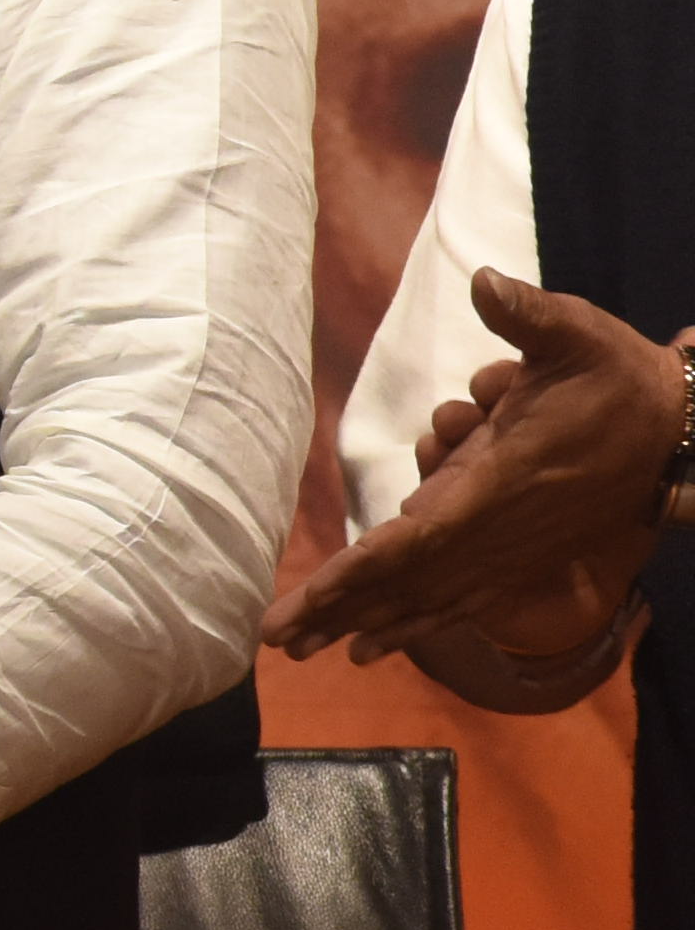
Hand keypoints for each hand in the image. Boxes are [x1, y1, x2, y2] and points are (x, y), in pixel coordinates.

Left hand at [275, 271, 677, 659]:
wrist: (678, 427)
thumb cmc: (615, 376)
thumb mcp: (575, 333)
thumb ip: (527, 313)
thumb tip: (484, 281)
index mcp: (503, 479)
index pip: (422, 533)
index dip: (368, 565)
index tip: (319, 592)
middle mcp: (501, 528)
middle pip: (407, 578)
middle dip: (341, 607)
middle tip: (275, 637)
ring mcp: (513, 549)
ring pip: (427, 597)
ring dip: (365, 622)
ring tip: (303, 647)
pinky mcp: (522, 558)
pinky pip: (459, 600)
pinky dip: (415, 624)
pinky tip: (373, 646)